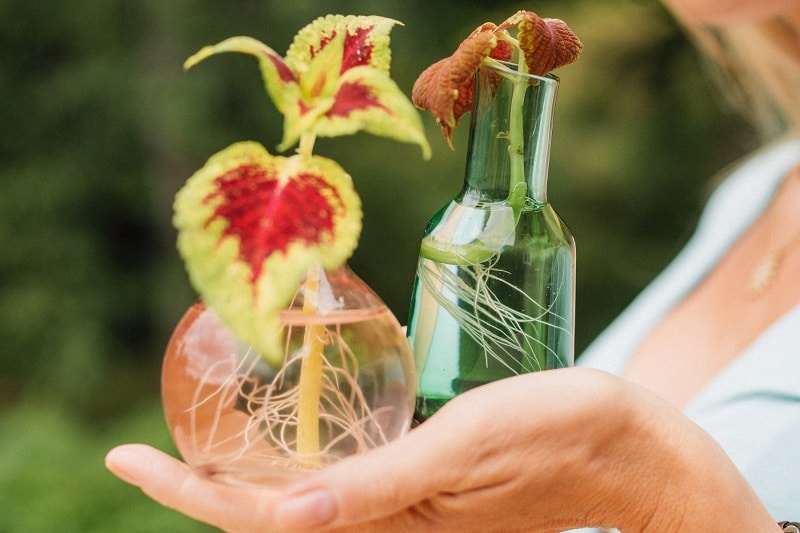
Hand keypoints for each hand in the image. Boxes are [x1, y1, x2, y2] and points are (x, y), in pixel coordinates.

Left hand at [106, 368, 776, 531]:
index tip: (126, 460)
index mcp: (389, 523)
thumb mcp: (465, 450)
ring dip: (244, 475)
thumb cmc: (551, 433)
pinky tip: (281, 435)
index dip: (189, 495)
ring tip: (195, 440)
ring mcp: (403, 510)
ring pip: (302, 501)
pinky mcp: (421, 488)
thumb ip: (381, 487)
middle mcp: (386, 524)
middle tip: (145, 451)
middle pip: (270, 517)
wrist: (619, 445)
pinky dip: (297, 462)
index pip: (264, 521)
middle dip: (203, 488)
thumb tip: (287, 514)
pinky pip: (342, 483)